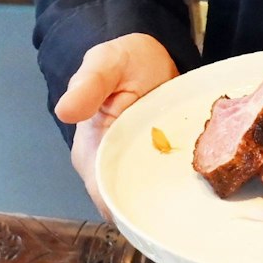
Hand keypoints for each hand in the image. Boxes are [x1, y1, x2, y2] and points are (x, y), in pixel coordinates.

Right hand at [55, 33, 178, 219]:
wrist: (148, 57)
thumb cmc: (123, 60)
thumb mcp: (107, 63)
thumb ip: (90, 84)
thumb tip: (66, 111)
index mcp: (89, 151)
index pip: (104, 192)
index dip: (127, 204)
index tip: (158, 205)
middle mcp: (106, 167)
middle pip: (127, 201)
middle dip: (153, 205)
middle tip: (188, 200)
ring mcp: (130, 168)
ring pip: (146, 196)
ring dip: (167, 197)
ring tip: (196, 195)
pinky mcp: (151, 165)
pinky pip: (161, 183)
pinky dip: (176, 185)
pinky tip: (197, 184)